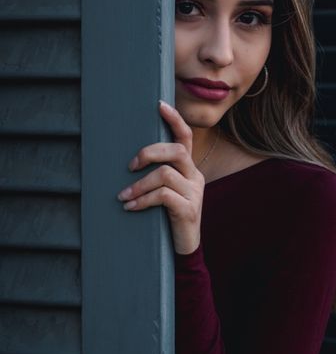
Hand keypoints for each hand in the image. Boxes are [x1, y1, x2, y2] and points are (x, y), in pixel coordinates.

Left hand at [116, 100, 204, 254]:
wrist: (183, 248)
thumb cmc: (166, 217)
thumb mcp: (163, 192)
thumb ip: (156, 176)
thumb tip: (126, 162)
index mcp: (188, 168)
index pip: (186, 137)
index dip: (174, 119)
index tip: (159, 104)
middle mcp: (195, 176)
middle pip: (177, 150)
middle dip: (149, 152)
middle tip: (130, 166)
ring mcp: (194, 193)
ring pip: (165, 174)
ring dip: (139, 184)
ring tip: (123, 196)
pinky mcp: (189, 210)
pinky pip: (163, 196)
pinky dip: (143, 200)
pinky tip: (130, 207)